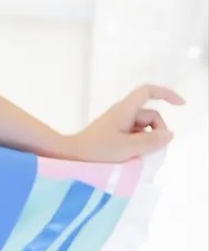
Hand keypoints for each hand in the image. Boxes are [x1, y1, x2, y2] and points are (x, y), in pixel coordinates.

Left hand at [63, 83, 184, 162]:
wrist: (69, 158)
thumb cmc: (96, 151)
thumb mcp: (128, 148)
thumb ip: (151, 141)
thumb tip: (169, 134)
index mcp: (124, 110)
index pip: (148, 91)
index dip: (166, 93)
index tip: (181, 105)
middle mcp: (122, 115)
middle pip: (150, 116)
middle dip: (157, 131)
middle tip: (150, 150)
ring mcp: (117, 126)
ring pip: (143, 129)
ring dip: (147, 141)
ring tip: (136, 157)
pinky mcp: (113, 137)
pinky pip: (134, 138)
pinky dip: (138, 146)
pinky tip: (131, 158)